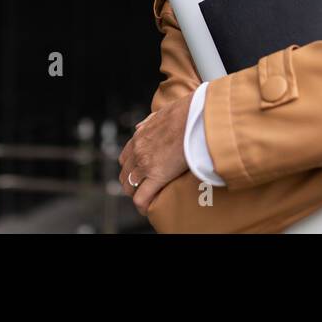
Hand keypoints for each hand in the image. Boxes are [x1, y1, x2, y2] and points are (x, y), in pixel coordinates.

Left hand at [118, 92, 191, 215]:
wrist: (196, 117)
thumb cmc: (185, 113)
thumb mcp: (161, 113)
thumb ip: (148, 121)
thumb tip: (140, 126)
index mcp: (139, 137)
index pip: (125, 158)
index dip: (131, 169)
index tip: (138, 175)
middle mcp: (138, 150)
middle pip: (125, 174)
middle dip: (131, 183)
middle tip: (142, 189)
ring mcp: (146, 164)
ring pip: (130, 186)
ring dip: (136, 194)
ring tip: (146, 200)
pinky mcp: (158, 175)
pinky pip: (142, 197)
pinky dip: (143, 205)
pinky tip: (148, 208)